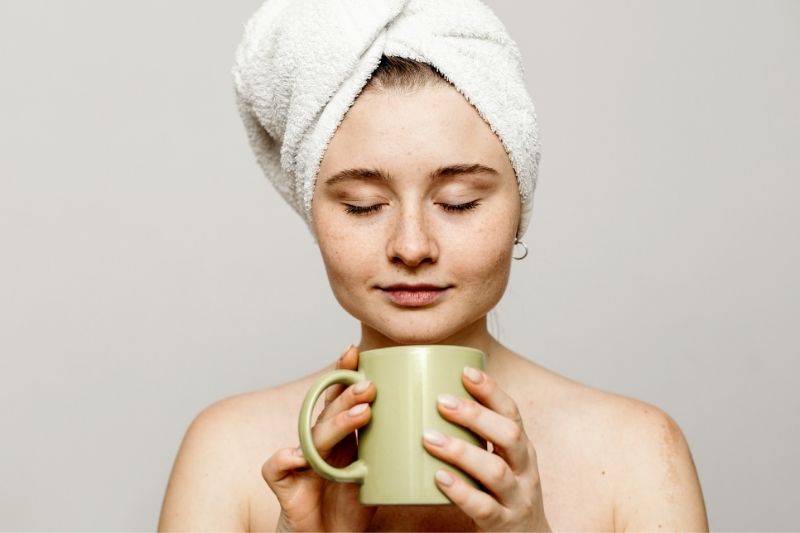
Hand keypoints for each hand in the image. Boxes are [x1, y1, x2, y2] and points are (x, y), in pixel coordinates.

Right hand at [261, 345, 377, 531]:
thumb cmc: (351, 508)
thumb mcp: (379, 475)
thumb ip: (395, 450)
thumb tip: (434, 425)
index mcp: (340, 437)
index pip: (341, 398)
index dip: (346, 374)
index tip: (358, 352)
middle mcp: (319, 444)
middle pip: (330, 411)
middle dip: (348, 395)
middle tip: (371, 386)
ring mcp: (300, 463)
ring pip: (313, 436)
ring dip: (335, 422)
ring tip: (360, 413)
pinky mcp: (285, 485)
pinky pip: (277, 468)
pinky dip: (283, 459)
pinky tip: (294, 455)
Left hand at [421, 366, 550, 531]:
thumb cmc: (501, 496)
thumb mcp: (497, 461)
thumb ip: (474, 437)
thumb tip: (432, 398)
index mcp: (521, 449)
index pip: (512, 412)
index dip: (491, 390)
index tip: (466, 371)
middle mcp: (525, 470)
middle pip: (509, 435)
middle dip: (475, 415)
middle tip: (441, 401)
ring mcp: (517, 499)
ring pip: (496, 471)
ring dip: (461, 452)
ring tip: (429, 438)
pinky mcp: (504, 524)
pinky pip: (483, 507)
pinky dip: (461, 491)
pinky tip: (439, 478)